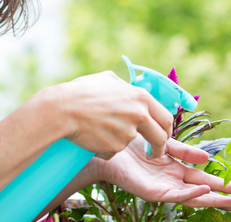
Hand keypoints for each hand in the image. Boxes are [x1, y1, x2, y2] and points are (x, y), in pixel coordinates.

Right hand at [55, 72, 172, 159]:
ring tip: (100, 130)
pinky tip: (92, 136)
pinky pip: (114, 150)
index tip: (163, 135)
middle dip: (159, 148)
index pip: (166, 117)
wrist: (63, 109)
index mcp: (141, 97)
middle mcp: (139, 115)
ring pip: (131, 142)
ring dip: (120, 141)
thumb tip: (131, 89)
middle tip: (154, 152)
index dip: (167, 129)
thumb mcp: (108, 79)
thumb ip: (125, 87)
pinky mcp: (115, 147)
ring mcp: (128, 133)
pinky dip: (106, 147)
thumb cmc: (82, 91)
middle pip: (160, 138)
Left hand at [97, 136, 230, 215]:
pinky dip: (191, 194)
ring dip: (212, 199)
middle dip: (222, 197)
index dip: (221, 182)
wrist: (108, 148)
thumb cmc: (132, 143)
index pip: (203, 178)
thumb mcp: (164, 142)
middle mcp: (172, 181)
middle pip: (203, 192)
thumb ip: (184, 151)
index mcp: (176, 169)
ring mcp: (164, 188)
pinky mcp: (154, 193)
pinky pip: (176, 195)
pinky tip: (205, 192)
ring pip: (193, 198)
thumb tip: (206, 158)